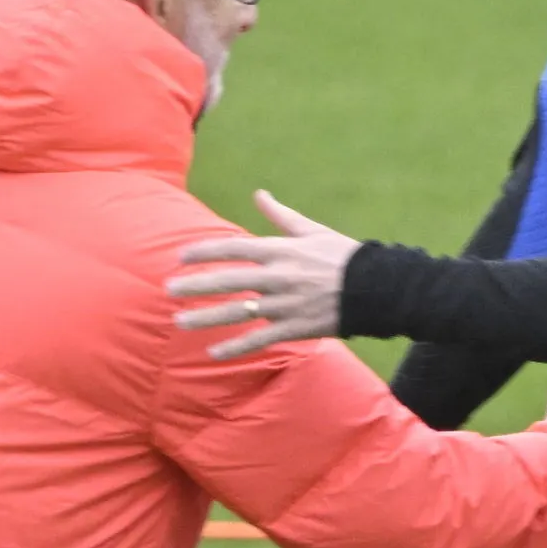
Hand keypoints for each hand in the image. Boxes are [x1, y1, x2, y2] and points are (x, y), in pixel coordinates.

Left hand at [167, 191, 362, 359]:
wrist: (378, 288)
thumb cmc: (344, 256)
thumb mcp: (312, 231)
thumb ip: (280, 216)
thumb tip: (259, 194)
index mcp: (282, 250)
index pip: (234, 248)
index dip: (205, 251)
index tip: (181, 256)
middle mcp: (279, 277)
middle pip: (228, 280)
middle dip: (195, 285)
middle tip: (168, 289)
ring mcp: (285, 304)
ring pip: (237, 312)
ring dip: (206, 318)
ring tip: (179, 321)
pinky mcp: (295, 328)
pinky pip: (259, 339)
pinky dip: (236, 347)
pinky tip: (213, 353)